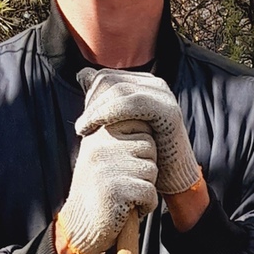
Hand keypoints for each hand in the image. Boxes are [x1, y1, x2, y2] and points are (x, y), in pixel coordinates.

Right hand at [55, 123, 158, 253]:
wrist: (80, 227)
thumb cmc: (99, 192)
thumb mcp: (103, 155)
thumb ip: (120, 135)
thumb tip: (146, 116)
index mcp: (98, 133)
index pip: (140, 126)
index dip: (141, 149)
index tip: (126, 165)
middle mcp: (100, 145)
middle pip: (149, 147)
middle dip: (144, 169)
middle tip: (124, 184)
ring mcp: (107, 166)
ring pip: (151, 170)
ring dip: (145, 188)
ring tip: (124, 197)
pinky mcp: (116, 189)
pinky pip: (150, 192)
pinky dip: (145, 205)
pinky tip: (127, 209)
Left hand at [78, 68, 201, 197]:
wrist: (171, 178)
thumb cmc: (143, 156)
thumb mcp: (118, 125)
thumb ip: (103, 101)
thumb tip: (82, 74)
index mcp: (143, 84)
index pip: (105, 77)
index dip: (89, 95)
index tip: (82, 122)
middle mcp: (154, 85)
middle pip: (110, 80)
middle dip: (91, 102)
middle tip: (81, 128)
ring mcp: (163, 95)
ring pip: (117, 89)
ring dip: (96, 110)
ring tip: (83, 130)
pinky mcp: (167, 110)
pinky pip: (132, 103)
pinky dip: (110, 112)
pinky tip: (97, 127)